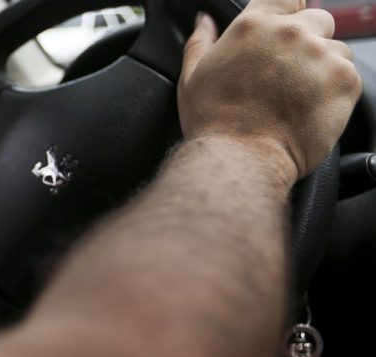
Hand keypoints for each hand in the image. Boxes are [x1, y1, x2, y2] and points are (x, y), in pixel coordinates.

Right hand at [178, 0, 361, 180]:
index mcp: (254, 26)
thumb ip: (201, 41)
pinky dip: (334, 91)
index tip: (287, 26)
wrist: (240, 157)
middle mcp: (291, 34)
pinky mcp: (344, 81)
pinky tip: (309, 109)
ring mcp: (321, 55)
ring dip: (323, 67)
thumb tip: (205, 21)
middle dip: (308, 41)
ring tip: (298, 98)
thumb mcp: (192, 77)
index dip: (289, 11)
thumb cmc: (213, 122)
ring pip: (336, 50)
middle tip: (288, 75)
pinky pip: (349, 75)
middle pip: (318, 20)